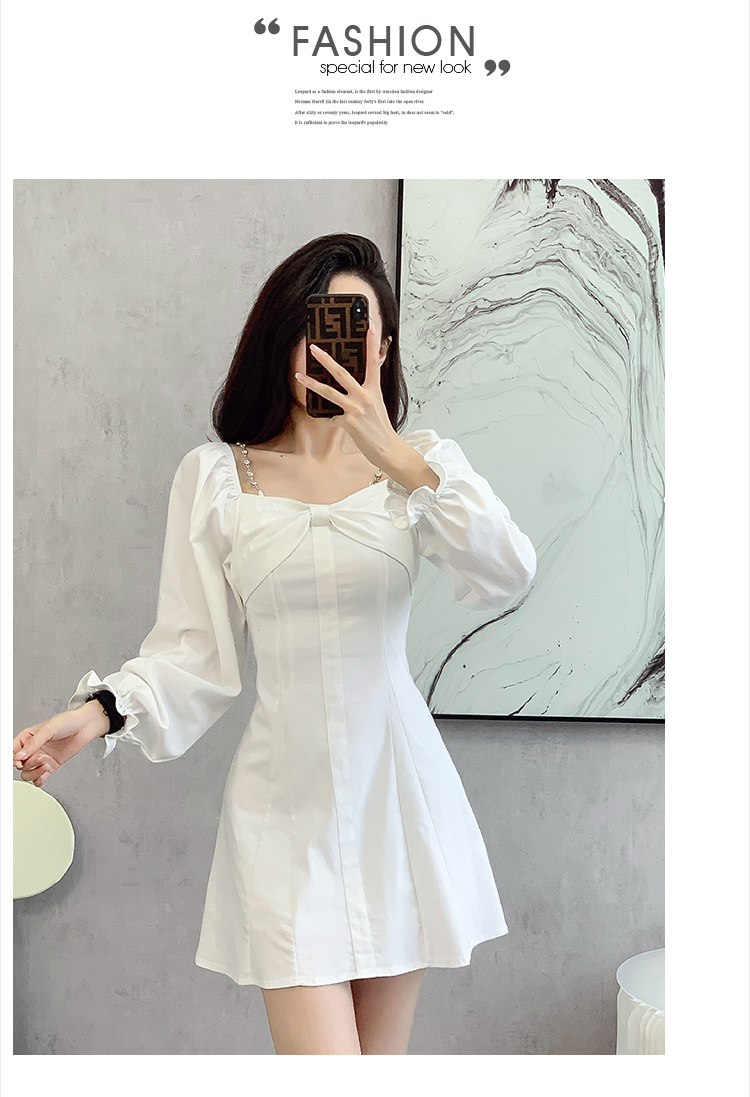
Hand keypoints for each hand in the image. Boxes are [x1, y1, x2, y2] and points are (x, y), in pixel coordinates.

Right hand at [12, 702, 107, 786]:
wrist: (86, 726)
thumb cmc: (67, 721)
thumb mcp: (48, 729)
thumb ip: (34, 743)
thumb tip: (20, 756)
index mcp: (27, 738)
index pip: (12, 752)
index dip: (12, 759)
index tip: (18, 761)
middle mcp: (33, 749)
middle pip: (20, 765)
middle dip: (28, 764)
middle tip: (40, 757)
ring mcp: (41, 759)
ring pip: (27, 774)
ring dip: (34, 772)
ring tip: (46, 763)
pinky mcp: (51, 766)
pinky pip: (39, 779)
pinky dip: (39, 779)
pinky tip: (45, 773)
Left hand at [297, 326, 399, 468]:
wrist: (387, 449)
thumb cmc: (381, 427)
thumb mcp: (378, 403)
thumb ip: (368, 391)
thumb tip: (358, 381)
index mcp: (374, 389)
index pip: (374, 362)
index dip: (371, 343)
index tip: (369, 326)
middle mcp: (365, 396)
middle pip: (342, 373)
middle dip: (325, 359)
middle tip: (314, 348)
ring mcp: (355, 409)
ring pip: (329, 392)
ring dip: (311, 384)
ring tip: (298, 376)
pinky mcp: (348, 423)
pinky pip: (330, 418)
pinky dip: (327, 419)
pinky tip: (327, 421)